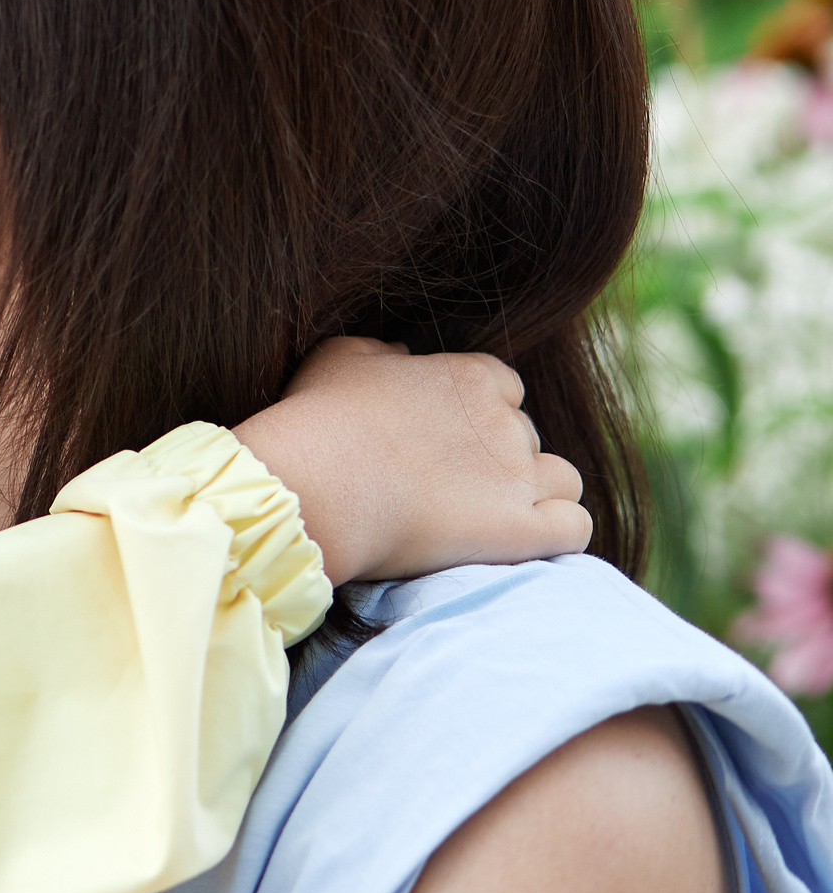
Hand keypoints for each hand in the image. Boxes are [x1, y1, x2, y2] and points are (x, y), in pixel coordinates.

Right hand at [232, 337, 589, 585]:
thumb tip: (402, 354)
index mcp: (470, 377)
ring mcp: (519, 477)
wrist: (317, 485)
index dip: (479, 412)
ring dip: (539, 493)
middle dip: (498, 458)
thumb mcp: (340, 359)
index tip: (443, 439)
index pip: (504, 387)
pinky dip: (558, 533)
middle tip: (448, 485)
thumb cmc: (318, 419)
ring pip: (564, 479)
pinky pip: (575, 527)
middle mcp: (505, 422)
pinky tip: (521, 541)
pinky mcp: (523, 530)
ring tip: (490, 515)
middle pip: (527, 435)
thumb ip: (381, 352)